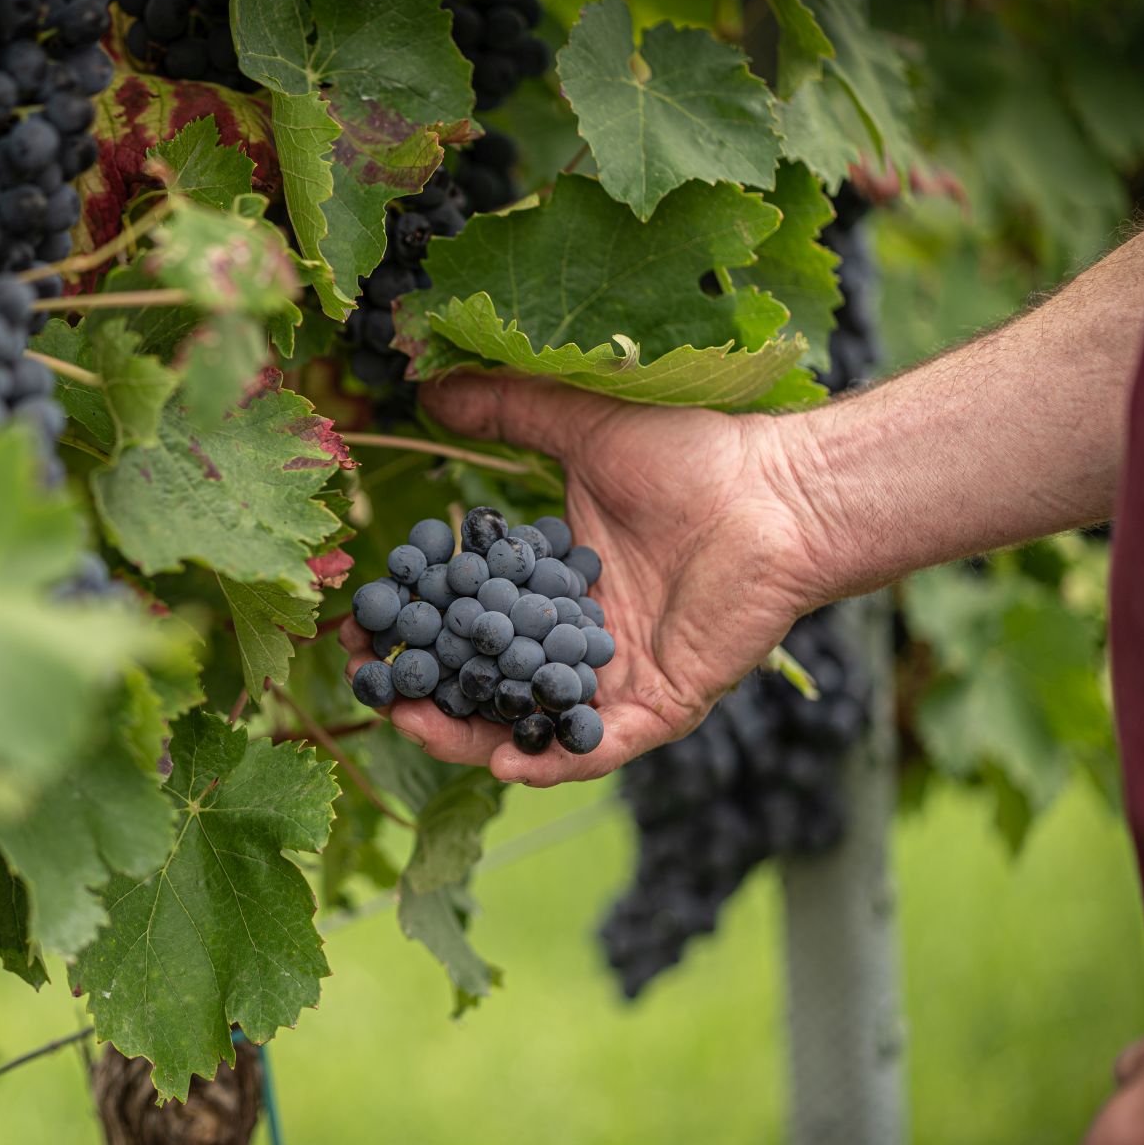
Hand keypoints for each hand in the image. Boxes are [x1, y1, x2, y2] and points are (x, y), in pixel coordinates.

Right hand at [341, 373, 827, 785]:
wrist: (780, 491)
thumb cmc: (695, 457)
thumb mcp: (580, 430)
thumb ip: (507, 413)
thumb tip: (432, 385)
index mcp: (554, 589)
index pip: (469, 620)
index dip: (416, 628)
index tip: (363, 625)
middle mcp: (578, 642)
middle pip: (487, 683)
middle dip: (426, 692)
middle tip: (375, 686)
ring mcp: (616, 679)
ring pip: (531, 725)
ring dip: (470, 735)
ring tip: (416, 725)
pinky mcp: (659, 705)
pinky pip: (598, 746)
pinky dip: (552, 758)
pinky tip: (506, 757)